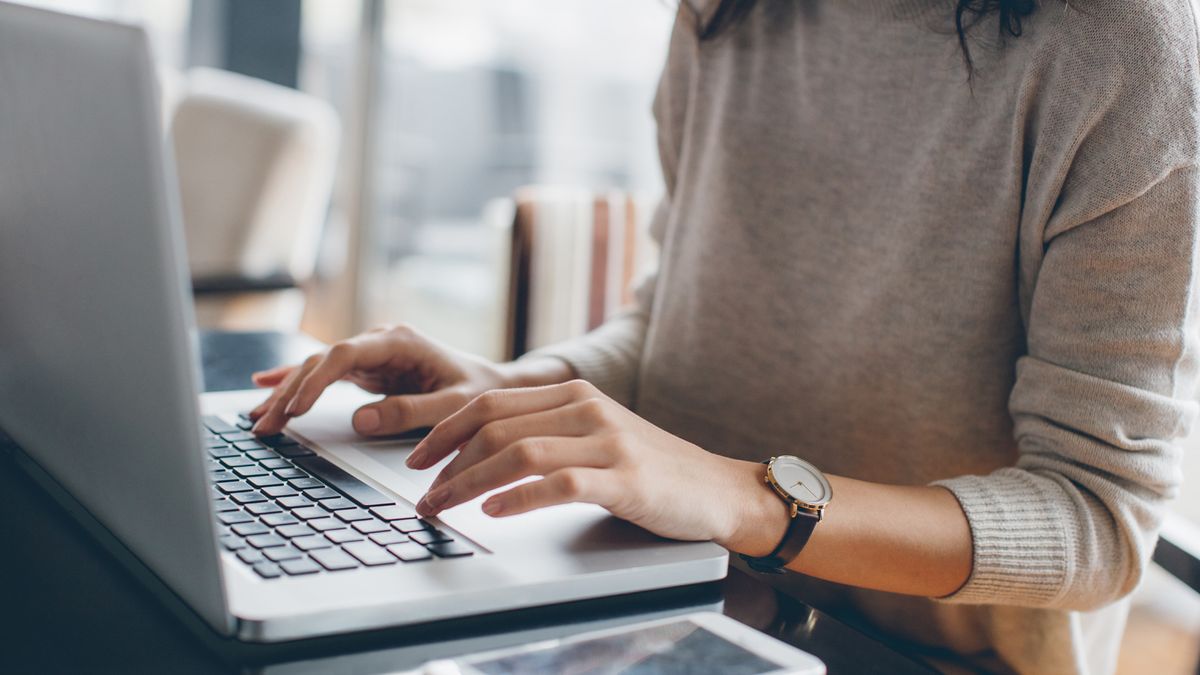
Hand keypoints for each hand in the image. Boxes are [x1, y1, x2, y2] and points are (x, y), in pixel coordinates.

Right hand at [249, 324, 568, 436]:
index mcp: (400, 341)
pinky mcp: (367, 369)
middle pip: (322, 361)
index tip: (295, 407)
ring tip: (257, 420)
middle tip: (264, 424)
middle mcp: (380, 341)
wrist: (495, 386)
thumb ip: (411, 412)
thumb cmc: (479, 394)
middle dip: (290, 393)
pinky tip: (264, 385)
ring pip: (316, 368)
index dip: (315, 380)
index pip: (345, 354)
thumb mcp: (454, 406)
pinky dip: (295, 382)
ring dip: (286, 393)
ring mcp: (371, 354)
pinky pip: (324, 374)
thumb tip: (360, 420)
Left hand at [407, 380, 774, 546]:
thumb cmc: (650, 470)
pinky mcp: (625, 479)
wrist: (716, 489)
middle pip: (495, 425)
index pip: (491, 403)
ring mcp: (608, 442)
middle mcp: (587, 409)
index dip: (445, 431)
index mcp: (574, 394)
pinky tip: (494, 511)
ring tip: (443, 506)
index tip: (416, 459)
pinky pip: (560, 484)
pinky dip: (519, 497)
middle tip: (422, 494)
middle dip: (446, 461)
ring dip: (469, 483)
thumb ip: (548, 433)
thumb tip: (480, 453)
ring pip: (519, 453)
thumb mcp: (596, 436)